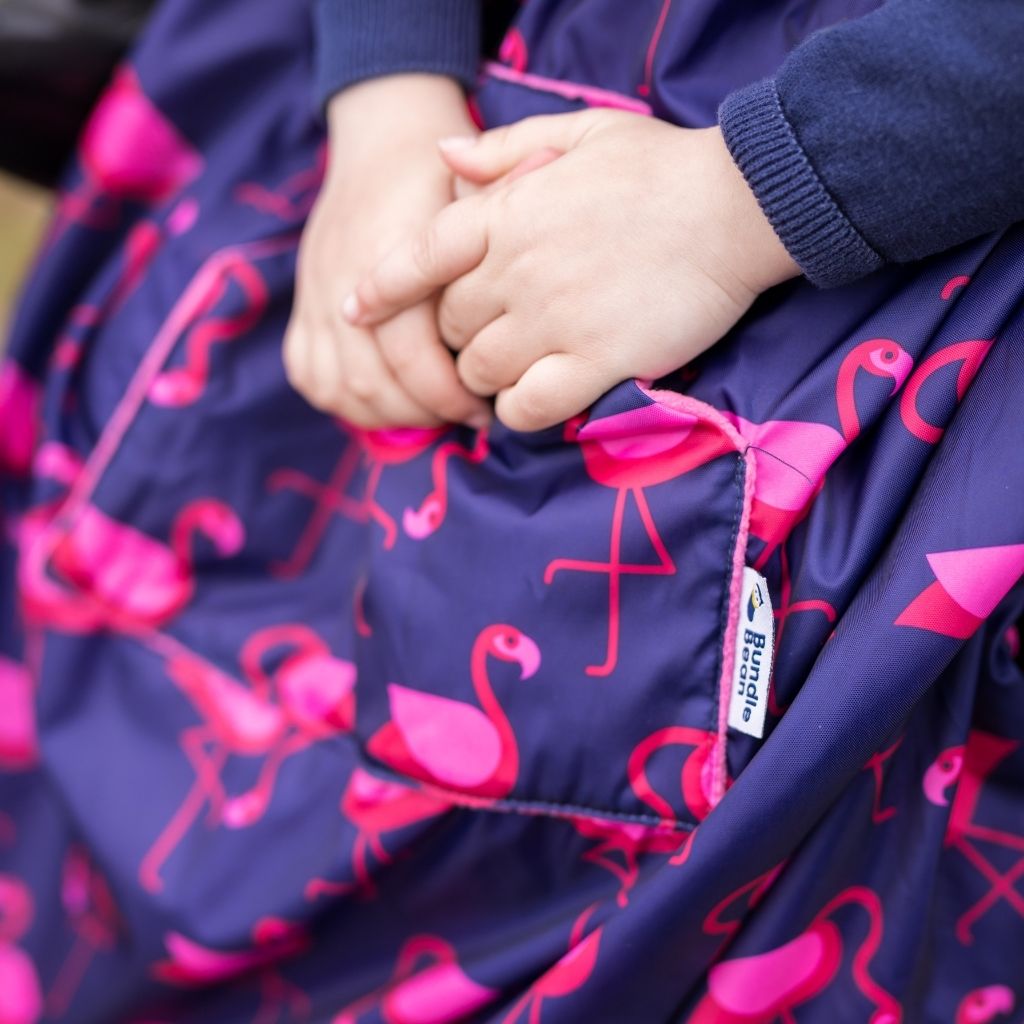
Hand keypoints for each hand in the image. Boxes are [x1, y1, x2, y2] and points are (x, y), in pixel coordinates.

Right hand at [284, 75, 491, 428]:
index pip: (410, 351)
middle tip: (462, 415)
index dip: (449, 392)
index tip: (484, 407)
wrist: (381, 133)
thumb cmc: (441, 170)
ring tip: (429, 413)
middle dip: (423, 412)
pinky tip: (386, 400)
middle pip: (372, 380)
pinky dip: (343, 400)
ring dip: (387, 413)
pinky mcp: (302, 301)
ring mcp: (315, 290)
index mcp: (387, 250)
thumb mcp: (477, 183)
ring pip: (339, 387)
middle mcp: (342, 275)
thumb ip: (506, 204)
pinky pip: (308, 372)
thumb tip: (551, 193)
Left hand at [344, 110, 799, 431]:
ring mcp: (552, 319)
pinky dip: (520, 411)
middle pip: (449, 326)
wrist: (735, 206)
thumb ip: (504, 151)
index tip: (356, 311)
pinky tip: (537, 398)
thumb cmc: (658, 168)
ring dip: (486, 378)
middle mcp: (516, 270)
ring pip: (479, 372)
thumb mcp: (578, 133)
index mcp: (506, 212)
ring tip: (516, 370)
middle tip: (492, 336)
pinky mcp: (595, 361)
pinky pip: (527, 407)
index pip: (418, 255)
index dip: (381, 289)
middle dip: (460, 336)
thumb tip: (442, 153)